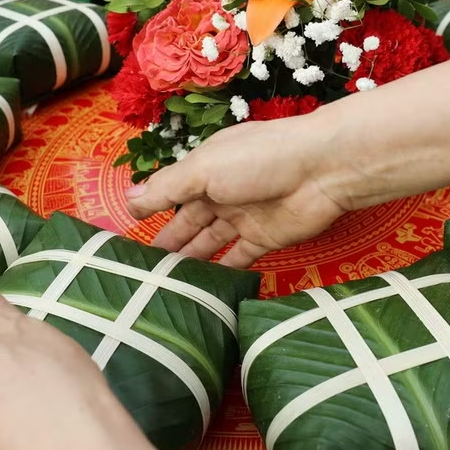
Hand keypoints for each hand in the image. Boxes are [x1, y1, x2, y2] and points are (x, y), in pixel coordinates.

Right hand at [126, 114, 350, 268]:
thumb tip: (128, 199)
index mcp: (204, 168)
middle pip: (188, 222)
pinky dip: (222, 271)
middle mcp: (221, 191)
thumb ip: (167, 188)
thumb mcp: (203, 168)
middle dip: (167, 244)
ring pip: (210, 242)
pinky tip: (203, 289)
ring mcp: (244, 216)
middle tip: (142, 272)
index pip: (170, 192)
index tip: (126, 239)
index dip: (150, 213)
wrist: (322, 170)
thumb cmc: (258, 159)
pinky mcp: (265, 238)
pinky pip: (238, 258)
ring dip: (191, 261)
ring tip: (165, 285)